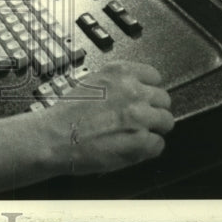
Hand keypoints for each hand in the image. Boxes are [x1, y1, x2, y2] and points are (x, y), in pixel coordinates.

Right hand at [44, 61, 173, 175]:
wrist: (54, 137)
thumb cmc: (67, 114)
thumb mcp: (92, 82)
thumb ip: (117, 83)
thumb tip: (137, 89)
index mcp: (120, 73)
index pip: (154, 76)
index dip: (149, 89)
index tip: (145, 97)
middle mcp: (132, 91)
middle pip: (164, 99)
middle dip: (154, 109)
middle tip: (141, 119)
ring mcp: (138, 116)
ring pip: (167, 121)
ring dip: (154, 129)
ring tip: (137, 135)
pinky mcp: (140, 141)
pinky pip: (158, 144)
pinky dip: (148, 148)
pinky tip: (132, 148)